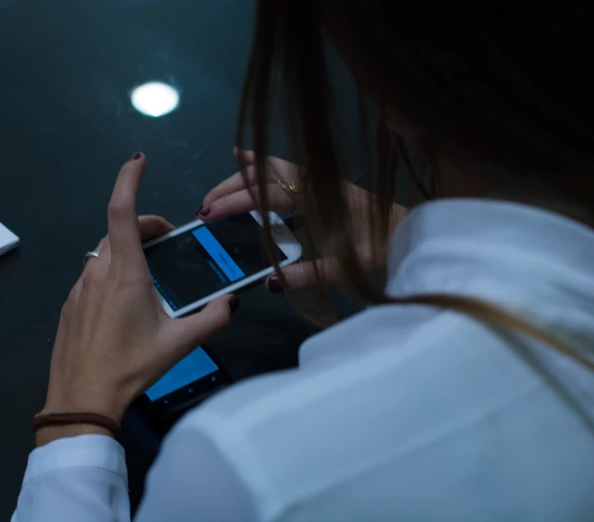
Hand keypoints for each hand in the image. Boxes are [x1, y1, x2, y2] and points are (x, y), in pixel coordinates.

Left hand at [40, 153, 237, 443]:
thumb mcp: (178, 345)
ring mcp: (79, 287)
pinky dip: (110, 272)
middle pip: (117, 230)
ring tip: (148, 276)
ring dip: (126, 251)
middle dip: (143, 226)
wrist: (81, 399)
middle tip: (166, 243)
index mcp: (125, 274)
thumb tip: (232, 302)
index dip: (129, 180)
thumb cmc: (130, 367)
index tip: (138, 160)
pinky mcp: (70, 304)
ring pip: (104, 253)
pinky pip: (92, 275)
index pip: (122, 212)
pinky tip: (123, 304)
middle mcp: (98, 272)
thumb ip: (211, 319)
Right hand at [199, 148, 407, 292]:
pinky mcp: (331, 190)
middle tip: (205, 203)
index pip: (268, 196)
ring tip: (227, 173)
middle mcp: (320, 185)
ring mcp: (326, 184)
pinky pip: (294, 174)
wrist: (423, 237)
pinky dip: (272, 169)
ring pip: (280, 171)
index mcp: (322, 200)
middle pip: (268, 177)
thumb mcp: (348, 268)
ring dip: (251, 174)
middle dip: (234, 187)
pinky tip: (260, 166)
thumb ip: (309, 274)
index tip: (208, 214)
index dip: (236, 202)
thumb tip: (268, 283)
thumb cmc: (389, 252)